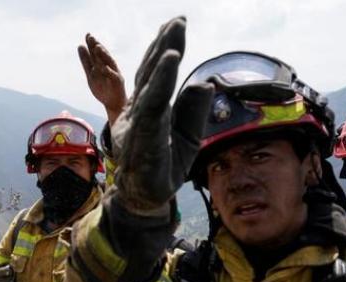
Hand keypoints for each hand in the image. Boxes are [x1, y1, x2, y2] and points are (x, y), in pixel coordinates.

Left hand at [78, 34, 126, 124]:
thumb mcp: (90, 74)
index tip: (87, 35)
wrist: (113, 104)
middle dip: (97, 46)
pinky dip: (108, 71)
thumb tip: (80, 46)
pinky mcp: (118, 82)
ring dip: (103, 55)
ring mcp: (114, 73)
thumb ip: (86, 61)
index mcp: (102, 64)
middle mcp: (109, 67)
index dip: (92, 44)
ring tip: (97, 48)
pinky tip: (102, 67)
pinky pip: (112, 76)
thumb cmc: (103, 89)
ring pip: (108, 63)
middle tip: (91, 37)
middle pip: (102, 55)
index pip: (96, 53)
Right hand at [111, 17, 213, 214]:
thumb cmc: (163, 168)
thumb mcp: (187, 138)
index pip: (156, 76)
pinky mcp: (144, 139)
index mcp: (149, 111)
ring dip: (162, 56)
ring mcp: (139, 125)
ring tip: (175, 31)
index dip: (164, 49)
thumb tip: (205, 83)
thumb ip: (193, 112)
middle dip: (164, 44)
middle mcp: (140, 113)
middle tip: (177, 19)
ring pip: (151, 85)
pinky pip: (152, 106)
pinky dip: (161, 81)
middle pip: (151, 74)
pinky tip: (170, 61)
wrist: (144, 200)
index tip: (176, 24)